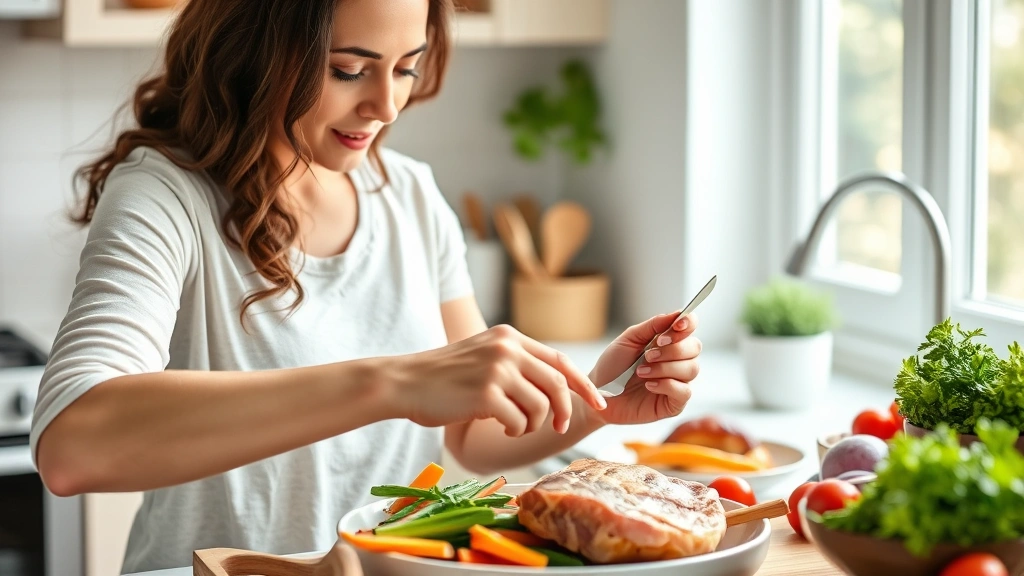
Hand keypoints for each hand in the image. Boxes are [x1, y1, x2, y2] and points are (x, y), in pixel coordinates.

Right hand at [391, 325, 606, 436]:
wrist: (404, 382)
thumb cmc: (443, 377)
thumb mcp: (484, 356)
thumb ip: (516, 363)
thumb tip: (556, 388)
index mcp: (509, 337)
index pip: (559, 360)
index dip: (583, 384)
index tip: (598, 403)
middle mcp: (507, 348)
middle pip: (557, 384)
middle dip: (564, 411)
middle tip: (560, 428)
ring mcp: (497, 369)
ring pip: (540, 406)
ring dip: (531, 424)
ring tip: (513, 425)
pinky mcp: (486, 393)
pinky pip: (519, 420)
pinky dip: (514, 430)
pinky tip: (499, 427)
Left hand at [588, 312, 700, 425]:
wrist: (599, 393)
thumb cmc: (613, 366)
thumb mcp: (628, 340)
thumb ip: (652, 326)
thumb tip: (676, 314)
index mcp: (667, 342)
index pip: (690, 328)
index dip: (688, 324)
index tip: (676, 325)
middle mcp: (677, 361)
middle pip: (695, 348)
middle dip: (672, 349)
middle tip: (648, 355)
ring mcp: (677, 382)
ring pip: (691, 369)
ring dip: (664, 368)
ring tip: (641, 372)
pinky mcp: (674, 404)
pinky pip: (684, 392)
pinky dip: (667, 385)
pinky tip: (649, 385)